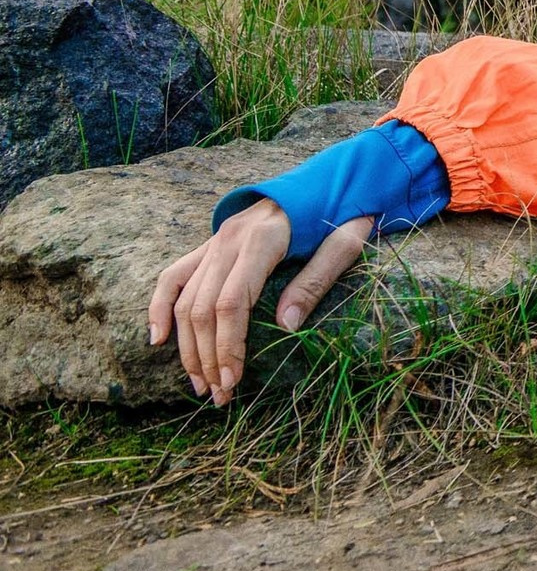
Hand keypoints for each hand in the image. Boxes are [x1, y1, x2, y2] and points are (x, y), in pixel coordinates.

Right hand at [146, 200, 373, 404]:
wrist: (334, 175)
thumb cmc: (346, 210)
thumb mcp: (345, 242)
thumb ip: (315, 281)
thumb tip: (286, 327)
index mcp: (263, 239)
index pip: (231, 303)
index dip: (228, 346)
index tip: (234, 380)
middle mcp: (229, 239)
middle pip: (203, 307)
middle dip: (207, 356)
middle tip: (220, 395)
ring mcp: (215, 240)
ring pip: (185, 298)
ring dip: (187, 345)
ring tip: (200, 382)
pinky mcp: (211, 243)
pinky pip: (174, 275)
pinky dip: (160, 306)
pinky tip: (157, 338)